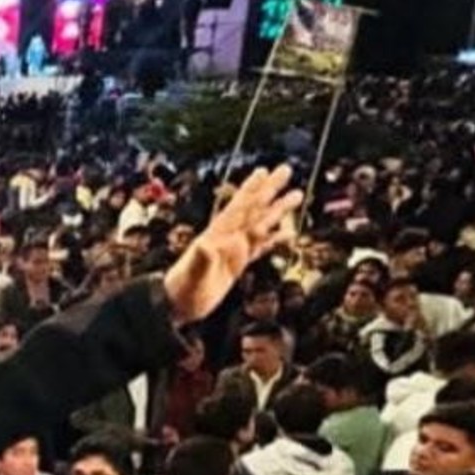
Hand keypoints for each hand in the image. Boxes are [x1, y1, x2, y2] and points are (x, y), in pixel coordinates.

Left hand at [163, 165, 300, 323]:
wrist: (176, 305)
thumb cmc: (182, 290)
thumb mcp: (192, 275)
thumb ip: (200, 260)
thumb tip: (206, 245)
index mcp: (218, 235)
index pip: (239, 208)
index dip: (252, 189)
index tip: (264, 171)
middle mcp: (227, 238)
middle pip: (253, 209)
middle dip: (269, 189)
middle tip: (286, 169)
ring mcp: (233, 250)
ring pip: (261, 225)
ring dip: (278, 210)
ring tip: (297, 195)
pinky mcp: (237, 264)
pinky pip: (260, 247)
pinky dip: (275, 239)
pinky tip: (289, 233)